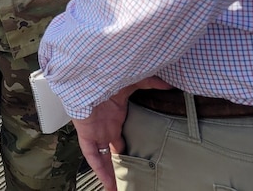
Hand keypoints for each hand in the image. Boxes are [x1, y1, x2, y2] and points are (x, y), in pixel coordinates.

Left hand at [72, 76, 170, 190]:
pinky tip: (107, 183)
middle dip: (120, 166)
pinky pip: (92, 156)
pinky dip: (99, 169)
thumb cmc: (104, 75)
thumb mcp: (130, 82)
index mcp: (115, 116)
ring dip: (109, 174)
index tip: (140, 162)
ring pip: (102, 158)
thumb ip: (149, 83)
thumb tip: (169, 83)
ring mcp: (96, 132)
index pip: (123, 138)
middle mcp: (105, 127)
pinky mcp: (86, 133)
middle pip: (113, 152)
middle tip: (131, 180)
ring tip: (118, 189)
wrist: (83, 74)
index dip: (131, 150)